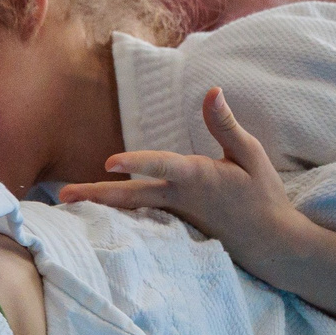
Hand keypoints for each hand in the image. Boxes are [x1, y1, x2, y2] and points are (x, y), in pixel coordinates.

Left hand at [57, 88, 312, 279]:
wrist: (272, 243)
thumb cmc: (263, 196)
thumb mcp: (250, 155)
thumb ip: (225, 125)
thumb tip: (211, 91)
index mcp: (198, 178)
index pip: (163, 166)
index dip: (137, 162)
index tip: (110, 162)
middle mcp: (180, 200)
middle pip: (131, 197)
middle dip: (96, 194)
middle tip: (63, 196)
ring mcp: (176, 217)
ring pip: (131, 210)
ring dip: (100, 205)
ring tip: (69, 204)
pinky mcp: (177, 227)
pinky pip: (141, 220)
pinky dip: (118, 215)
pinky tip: (98, 214)